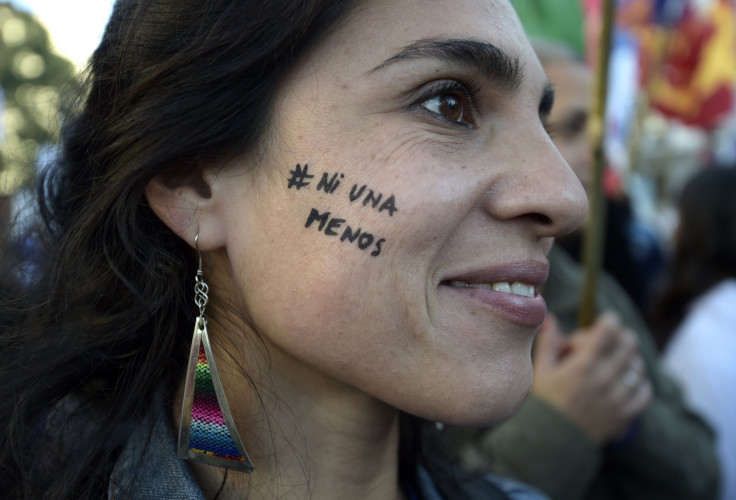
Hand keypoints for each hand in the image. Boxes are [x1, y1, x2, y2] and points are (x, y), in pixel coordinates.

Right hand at [532, 313, 652, 443]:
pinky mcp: (624, 416)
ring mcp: (616, 398)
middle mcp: (603, 379)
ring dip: (631, 359)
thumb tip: (551, 318)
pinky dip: (641, 384)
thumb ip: (549, 342)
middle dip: (623, 337)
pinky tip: (633, 382)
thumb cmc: (542, 403)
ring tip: (620, 361)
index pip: (607, 332)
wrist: (549, 442)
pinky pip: (643, 394)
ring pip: (637, 368)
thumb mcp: (541, 370)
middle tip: (615, 338)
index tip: (607, 320)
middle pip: (628, 346)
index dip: (610, 321)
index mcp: (582, 365)